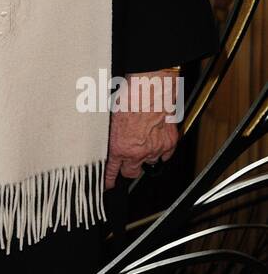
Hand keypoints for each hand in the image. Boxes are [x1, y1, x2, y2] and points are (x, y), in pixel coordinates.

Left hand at [104, 70, 180, 187]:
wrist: (150, 88)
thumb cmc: (128, 97)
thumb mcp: (109, 118)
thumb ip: (109, 134)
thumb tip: (105, 141)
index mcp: (119, 146)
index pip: (112, 171)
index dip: (109, 179)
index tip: (108, 184)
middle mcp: (137, 151)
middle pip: (132, 172)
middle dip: (128, 169)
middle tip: (127, 162)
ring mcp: (155, 148)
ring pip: (150, 163)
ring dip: (146, 156)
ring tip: (143, 142)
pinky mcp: (169, 142)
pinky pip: (166, 155)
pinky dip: (162, 151)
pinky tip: (157, 141)